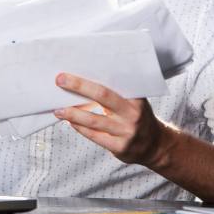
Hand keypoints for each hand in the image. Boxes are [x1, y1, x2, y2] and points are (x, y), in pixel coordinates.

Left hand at [54, 72, 170, 166]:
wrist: (155, 145)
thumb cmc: (137, 117)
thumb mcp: (134, 101)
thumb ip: (117, 91)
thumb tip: (84, 78)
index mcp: (136, 97)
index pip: (113, 81)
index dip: (94, 74)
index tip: (75, 66)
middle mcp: (132, 113)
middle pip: (102, 95)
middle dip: (79, 86)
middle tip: (60, 80)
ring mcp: (126, 131)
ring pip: (93, 120)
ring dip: (72, 113)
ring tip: (58, 110)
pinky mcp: (119, 147)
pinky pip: (94, 136)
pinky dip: (79, 127)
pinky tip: (70, 122)